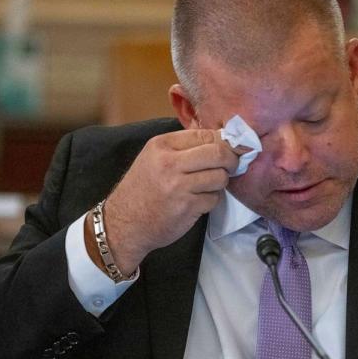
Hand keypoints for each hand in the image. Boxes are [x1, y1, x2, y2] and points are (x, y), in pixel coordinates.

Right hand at [85, 128, 239, 273]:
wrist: (124, 224)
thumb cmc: (142, 189)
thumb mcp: (154, 158)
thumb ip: (182, 148)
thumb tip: (221, 140)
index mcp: (162, 145)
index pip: (204, 135)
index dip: (223, 141)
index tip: (229, 148)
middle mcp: (170, 163)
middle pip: (218, 154)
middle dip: (231, 159)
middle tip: (232, 165)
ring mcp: (179, 186)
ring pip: (220, 177)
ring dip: (221, 182)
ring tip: (209, 185)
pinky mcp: (187, 207)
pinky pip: (214, 198)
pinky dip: (212, 200)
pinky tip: (199, 201)